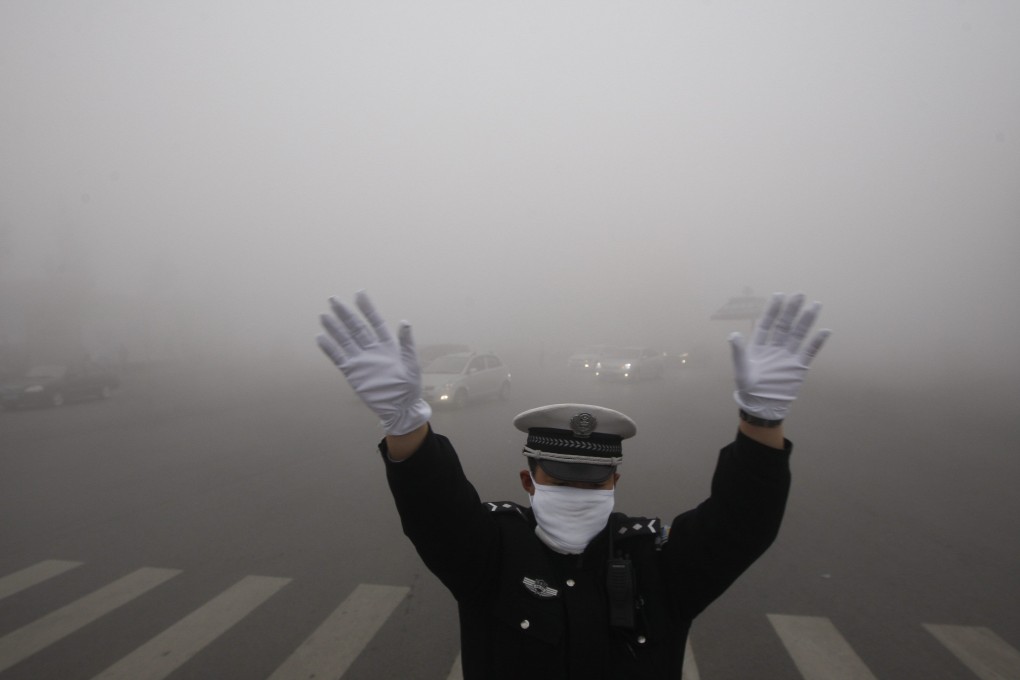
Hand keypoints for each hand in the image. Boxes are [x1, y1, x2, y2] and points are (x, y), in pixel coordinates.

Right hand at [316, 291, 430, 435]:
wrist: (400, 407)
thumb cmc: (409, 385)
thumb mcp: (411, 363)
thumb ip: (406, 342)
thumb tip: (404, 321)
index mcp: (387, 344)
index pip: (375, 321)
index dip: (367, 308)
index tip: (359, 293)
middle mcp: (372, 349)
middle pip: (356, 327)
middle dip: (345, 313)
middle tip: (333, 299)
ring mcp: (361, 360)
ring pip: (345, 340)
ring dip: (335, 328)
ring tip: (323, 316)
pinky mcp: (353, 373)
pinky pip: (339, 358)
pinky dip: (330, 348)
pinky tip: (320, 338)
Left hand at [728, 293, 830, 420]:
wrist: (762, 406)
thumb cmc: (748, 388)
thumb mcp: (741, 369)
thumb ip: (739, 352)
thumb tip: (733, 334)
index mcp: (759, 346)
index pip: (767, 324)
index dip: (773, 310)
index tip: (779, 295)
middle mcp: (775, 347)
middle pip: (785, 325)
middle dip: (791, 310)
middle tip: (800, 294)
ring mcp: (788, 356)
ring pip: (798, 334)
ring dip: (806, 320)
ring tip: (815, 305)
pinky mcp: (798, 367)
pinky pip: (809, 352)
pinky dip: (817, 342)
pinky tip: (825, 330)